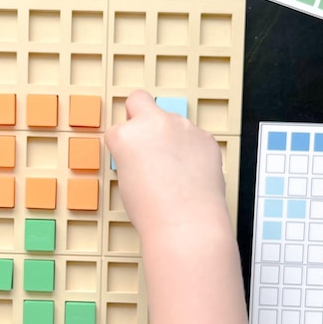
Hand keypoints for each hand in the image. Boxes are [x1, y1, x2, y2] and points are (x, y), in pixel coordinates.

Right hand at [104, 90, 228, 241]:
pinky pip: (194, 136)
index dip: (122, 145)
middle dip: (139, 114)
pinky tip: (191, 172)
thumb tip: (143, 151)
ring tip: (174, 170)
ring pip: (170, 120)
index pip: (116, 129)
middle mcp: (153, 123)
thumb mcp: (126, 180)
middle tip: (147, 141)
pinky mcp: (205, 137)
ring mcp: (182, 127)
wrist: (186, 223)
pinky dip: (192, 149)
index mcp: (126, 136)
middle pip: (139, 101)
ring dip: (170, 136)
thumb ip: (132, 156)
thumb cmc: (153, 210)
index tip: (129, 158)